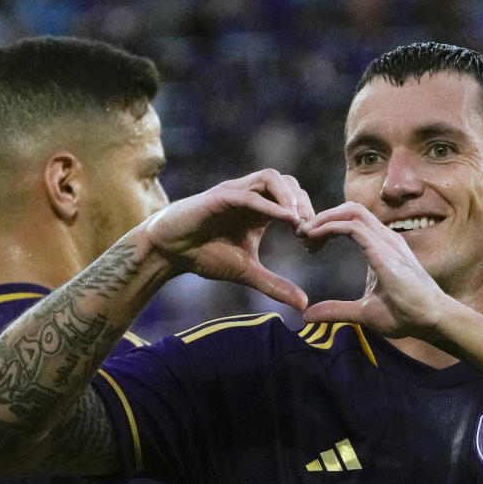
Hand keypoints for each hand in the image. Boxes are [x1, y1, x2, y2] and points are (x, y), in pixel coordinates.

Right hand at [145, 169, 314, 309]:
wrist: (169, 252)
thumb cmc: (204, 255)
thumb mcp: (247, 272)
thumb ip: (275, 285)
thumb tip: (303, 304)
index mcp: (260, 209)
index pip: (293, 198)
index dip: (309, 215)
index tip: (313, 242)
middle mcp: (250, 195)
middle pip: (288, 182)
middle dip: (305, 203)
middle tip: (311, 231)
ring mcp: (235, 192)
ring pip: (271, 178)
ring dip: (290, 197)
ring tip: (300, 222)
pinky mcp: (219, 196)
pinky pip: (249, 194)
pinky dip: (270, 205)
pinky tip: (286, 220)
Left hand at [299, 202, 445, 337]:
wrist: (432, 320)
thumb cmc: (406, 315)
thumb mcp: (363, 313)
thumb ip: (337, 310)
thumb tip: (308, 316)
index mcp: (383, 247)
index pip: (352, 220)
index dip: (327, 225)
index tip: (309, 243)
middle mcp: (385, 238)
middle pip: (350, 209)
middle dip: (322, 217)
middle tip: (302, 236)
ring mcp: (387, 241)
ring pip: (351, 211)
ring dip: (323, 219)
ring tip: (304, 234)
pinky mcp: (384, 251)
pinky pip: (353, 227)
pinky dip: (329, 227)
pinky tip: (314, 238)